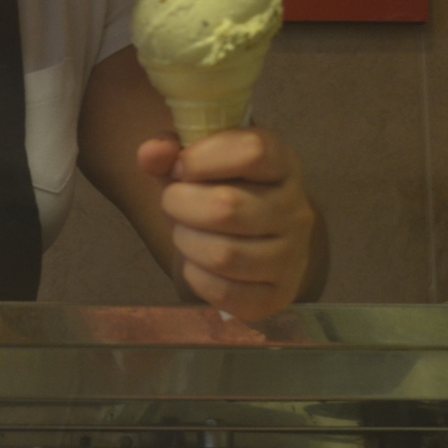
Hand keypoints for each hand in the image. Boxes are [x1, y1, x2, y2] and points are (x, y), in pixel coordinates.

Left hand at [138, 128, 319, 320]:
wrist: (257, 243)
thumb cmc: (223, 192)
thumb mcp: (199, 164)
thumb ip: (170, 152)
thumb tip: (151, 153)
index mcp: (282, 164)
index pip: (253, 152)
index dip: (203, 158)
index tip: (180, 167)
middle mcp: (296, 209)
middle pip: (227, 207)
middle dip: (180, 204)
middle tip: (173, 203)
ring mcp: (292, 256)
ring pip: (223, 254)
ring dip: (186, 242)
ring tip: (184, 233)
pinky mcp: (278, 295)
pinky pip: (224, 292)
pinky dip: (197, 278)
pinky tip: (197, 263)